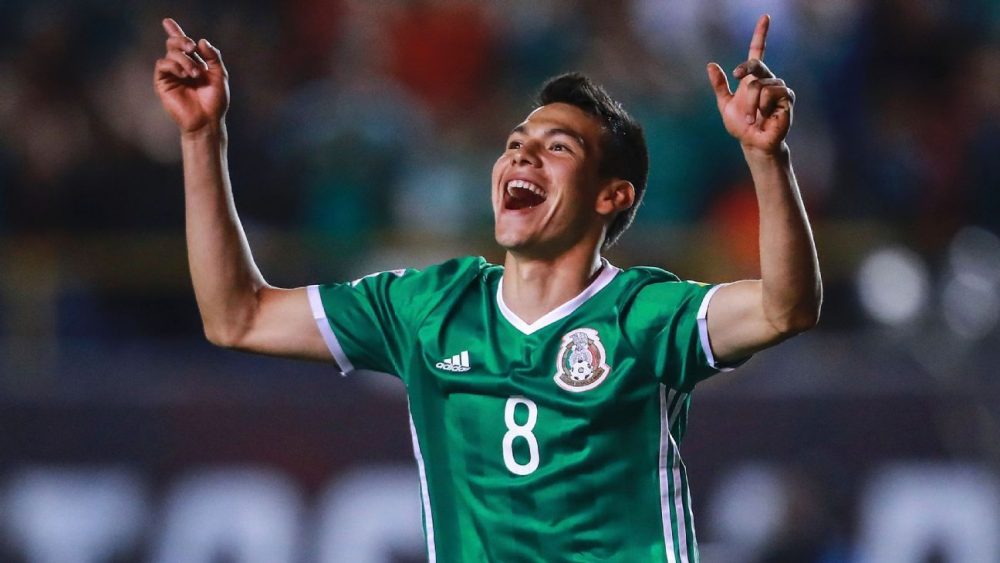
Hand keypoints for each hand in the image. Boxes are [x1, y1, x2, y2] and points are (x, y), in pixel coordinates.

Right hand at [153, 18, 228, 134]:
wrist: (208, 120)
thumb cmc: (215, 101)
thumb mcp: (219, 75)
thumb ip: (213, 57)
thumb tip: (201, 40)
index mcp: (194, 63)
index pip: (182, 45)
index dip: (174, 31)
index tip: (167, 21)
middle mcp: (181, 67)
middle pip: (174, 44)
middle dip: (182, 41)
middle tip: (192, 48)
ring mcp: (171, 75)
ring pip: (170, 54)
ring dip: (184, 60)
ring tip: (196, 74)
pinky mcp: (163, 83)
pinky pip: (162, 65)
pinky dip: (174, 65)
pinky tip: (185, 75)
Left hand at [707, 15, 794, 154]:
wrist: (752, 142)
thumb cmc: (741, 126)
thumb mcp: (725, 104)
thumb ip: (719, 85)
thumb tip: (710, 65)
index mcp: (753, 78)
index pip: (758, 51)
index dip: (761, 34)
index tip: (765, 17)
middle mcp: (768, 80)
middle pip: (757, 63)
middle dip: (747, 68)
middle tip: (738, 75)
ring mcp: (779, 88)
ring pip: (761, 84)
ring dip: (752, 103)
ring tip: (753, 117)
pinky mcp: (788, 98)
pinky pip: (772, 93)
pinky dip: (763, 106)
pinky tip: (764, 116)